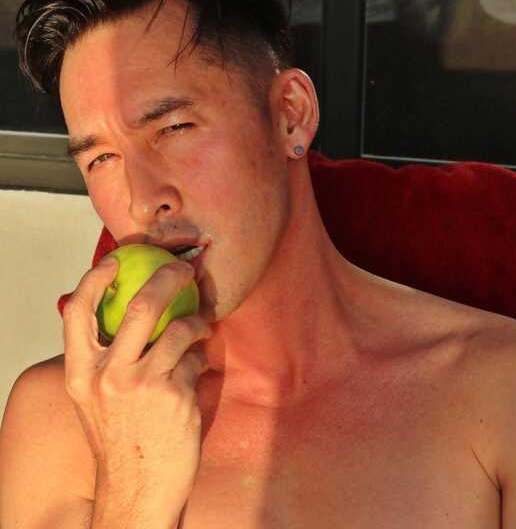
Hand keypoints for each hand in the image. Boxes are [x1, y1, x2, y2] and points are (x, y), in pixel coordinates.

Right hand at [61, 256, 210, 520]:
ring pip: (180, 329)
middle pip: (141, 306)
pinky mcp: (178, 396)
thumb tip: (121, 315)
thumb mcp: (95, 399)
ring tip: (202, 323)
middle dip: (169, 277)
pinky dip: (201, 356)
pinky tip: (198, 367)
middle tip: (185, 268)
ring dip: (198, 321)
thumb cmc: (119, 440)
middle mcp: (109, 376)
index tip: (116, 259)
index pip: (78, 312)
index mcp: (81, 374)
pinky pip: (197, 359)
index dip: (95, 278)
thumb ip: (104, 359)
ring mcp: (145, 386)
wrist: (137, 491)